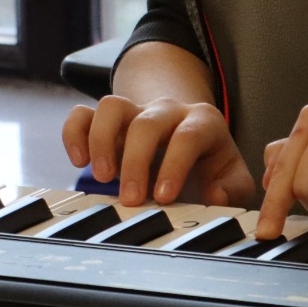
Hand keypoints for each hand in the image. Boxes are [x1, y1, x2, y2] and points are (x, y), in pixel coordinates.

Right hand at [63, 95, 256, 206]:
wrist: (189, 141)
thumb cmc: (211, 165)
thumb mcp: (232, 178)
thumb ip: (232, 189)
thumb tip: (214, 194)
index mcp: (203, 122)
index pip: (188, 136)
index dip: (174, 165)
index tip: (163, 198)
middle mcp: (168, 111)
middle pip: (147, 123)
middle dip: (136, 162)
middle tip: (131, 200)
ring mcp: (136, 111)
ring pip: (112, 106)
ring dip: (103, 141)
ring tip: (103, 178)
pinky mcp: (108, 121)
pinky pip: (83, 113)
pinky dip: (75, 134)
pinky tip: (79, 161)